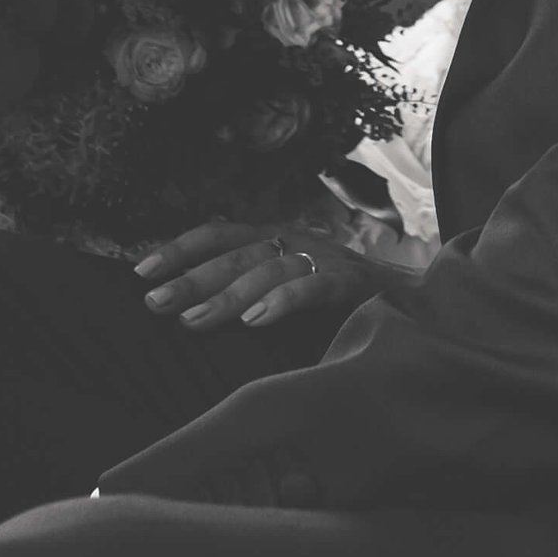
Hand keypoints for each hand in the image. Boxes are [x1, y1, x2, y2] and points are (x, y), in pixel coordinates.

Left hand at [135, 219, 376, 330]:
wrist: (416, 302)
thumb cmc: (340, 301)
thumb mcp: (288, 287)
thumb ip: (248, 293)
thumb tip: (190, 311)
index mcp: (275, 239)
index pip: (219, 235)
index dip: (180, 249)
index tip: (140, 271)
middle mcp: (295, 241)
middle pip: (234, 255)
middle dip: (192, 278)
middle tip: (155, 303)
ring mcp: (324, 259)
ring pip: (267, 270)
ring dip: (228, 295)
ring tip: (194, 320)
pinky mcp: (351, 282)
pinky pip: (313, 287)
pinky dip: (283, 300)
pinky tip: (256, 320)